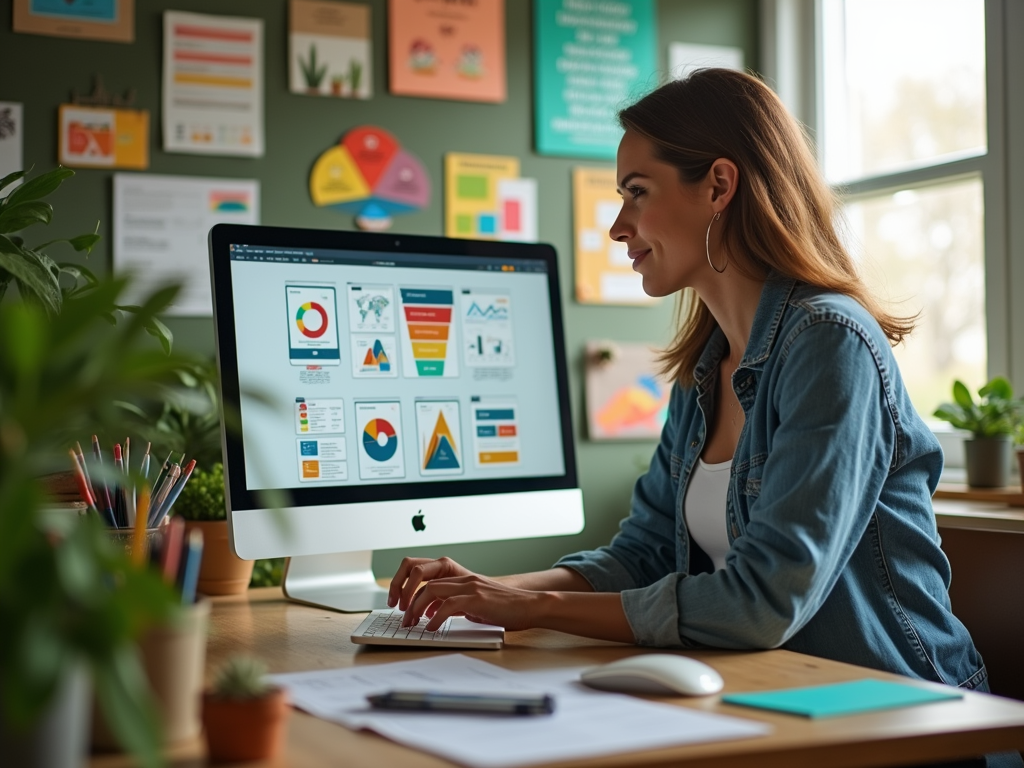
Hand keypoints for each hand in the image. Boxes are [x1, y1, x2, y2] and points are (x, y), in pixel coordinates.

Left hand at [402, 573, 546, 631]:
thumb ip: (460, 606)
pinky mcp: (477, 598)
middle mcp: (465, 580)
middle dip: (410, 601)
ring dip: (417, 608)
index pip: (431, 581)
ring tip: (413, 624)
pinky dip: (436, 617)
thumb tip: (439, 615)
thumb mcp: (479, 606)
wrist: (531, 606)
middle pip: (426, 583)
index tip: (408, 611)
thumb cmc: (508, 610)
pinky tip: (432, 628)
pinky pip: (448, 604)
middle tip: (405, 620)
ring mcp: (471, 587)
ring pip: (433, 590)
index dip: (415, 595)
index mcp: (465, 581)